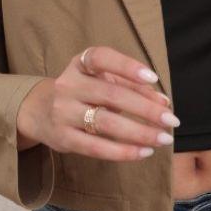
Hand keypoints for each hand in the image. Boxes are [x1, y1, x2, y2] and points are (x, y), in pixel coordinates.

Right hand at [15, 45, 178, 161]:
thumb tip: (163, 103)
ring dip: (140, 132)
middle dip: (146, 109)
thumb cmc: (83, 93)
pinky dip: (123, 151)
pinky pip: (96, 147)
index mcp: (80, 64)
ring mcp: (63, 111)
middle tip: (172, 120)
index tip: (154, 78)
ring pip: (106, 122)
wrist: (39, 111)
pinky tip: (144, 152)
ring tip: (163, 138)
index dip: (128, 67)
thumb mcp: (102, 81)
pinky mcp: (63, 138)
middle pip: (112, 95)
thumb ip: (132, 87)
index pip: (102, 58)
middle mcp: (68, 84)